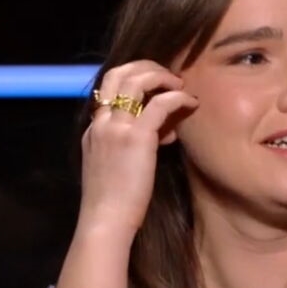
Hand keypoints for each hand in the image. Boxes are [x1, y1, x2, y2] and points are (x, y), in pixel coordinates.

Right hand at [79, 60, 198, 233]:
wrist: (105, 220)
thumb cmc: (116, 202)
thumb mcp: (118, 165)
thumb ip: (134, 145)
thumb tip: (164, 133)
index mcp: (94, 129)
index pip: (109, 88)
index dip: (135, 83)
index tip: (158, 93)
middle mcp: (101, 122)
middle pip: (117, 73)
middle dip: (146, 67)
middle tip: (170, 78)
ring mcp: (116, 127)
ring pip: (135, 80)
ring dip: (162, 76)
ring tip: (181, 86)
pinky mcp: (136, 137)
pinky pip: (160, 104)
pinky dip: (178, 98)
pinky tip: (192, 103)